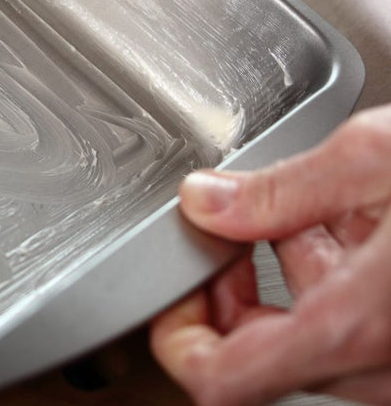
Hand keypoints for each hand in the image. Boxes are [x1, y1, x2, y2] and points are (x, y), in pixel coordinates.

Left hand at [151, 104, 390, 405]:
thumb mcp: (377, 161)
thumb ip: (280, 187)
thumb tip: (205, 199)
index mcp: (352, 327)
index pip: (221, 380)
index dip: (176, 335)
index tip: (170, 287)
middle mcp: (380, 363)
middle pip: (260, 352)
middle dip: (230, 287)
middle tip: (228, 230)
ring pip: (310, 333)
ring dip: (287, 273)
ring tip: (299, 209)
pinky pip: (355, 324)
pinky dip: (335, 277)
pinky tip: (348, 220)